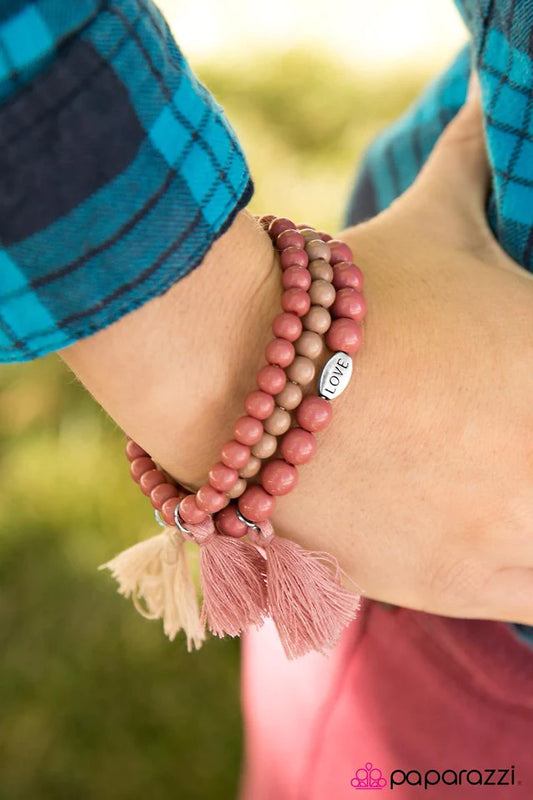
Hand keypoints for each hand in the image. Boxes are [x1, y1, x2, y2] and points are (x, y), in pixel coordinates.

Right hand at [279, 86, 532, 623]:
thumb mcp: (437, 221)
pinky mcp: (438, 588)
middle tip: (501, 440)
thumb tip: (476, 97)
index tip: (522, 403)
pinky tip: (457, 518)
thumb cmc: (357, 296)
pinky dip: (497, 562)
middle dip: (527, 455)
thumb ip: (472, 162)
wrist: (247, 376)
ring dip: (526, 523)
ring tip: (477, 479)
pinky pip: (507, 589)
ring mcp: (498, 544)